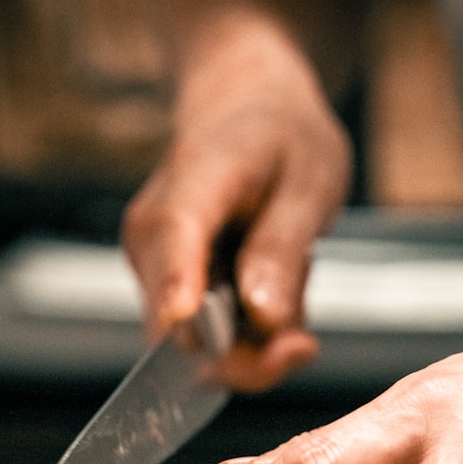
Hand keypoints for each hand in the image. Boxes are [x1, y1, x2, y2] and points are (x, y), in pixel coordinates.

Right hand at [122, 9, 350, 392]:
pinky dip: (250, 337)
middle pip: (182, 327)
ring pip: (199, 349)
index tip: (185, 316)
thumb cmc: (280, 137)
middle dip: (250, 353)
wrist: (242, 110)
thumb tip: (262, 315)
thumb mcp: (310, 179)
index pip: (173, 238)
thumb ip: (282, 248)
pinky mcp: (164, 295)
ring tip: (290, 275)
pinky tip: (271, 288)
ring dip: (258, 342)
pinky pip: (209, 345)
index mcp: (192, 181)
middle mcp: (153, 235)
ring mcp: (152, 271)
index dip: (178, 286)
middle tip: (305, 341)